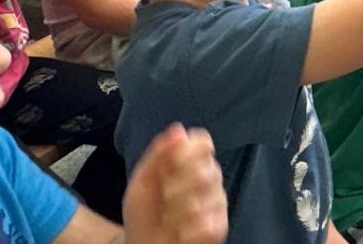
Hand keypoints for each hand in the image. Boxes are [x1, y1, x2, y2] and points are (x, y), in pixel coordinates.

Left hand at [122, 123, 227, 243]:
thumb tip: (179, 129)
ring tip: (169, 220)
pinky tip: (180, 233)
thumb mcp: (142, 184)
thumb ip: (158, 155)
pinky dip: (186, 230)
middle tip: (165, 197)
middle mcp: (210, 177)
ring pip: (204, 198)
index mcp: (192, 162)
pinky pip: (207, 223)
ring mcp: (217, 201)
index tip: (170, 165)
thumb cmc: (144, 215)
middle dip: (177, 186)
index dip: (187, 152)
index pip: (202, 142)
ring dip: (178, 212)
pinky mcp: (221, 225)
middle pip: (203, 168)